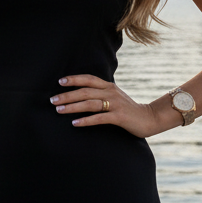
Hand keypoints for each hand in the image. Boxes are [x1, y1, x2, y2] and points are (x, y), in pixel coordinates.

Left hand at [50, 74, 172, 138]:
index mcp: (109, 86)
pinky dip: (86, 120)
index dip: (74, 79)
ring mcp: (115, 104)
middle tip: (52, 100)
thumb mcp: (114, 97)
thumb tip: (81, 94)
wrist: (149, 118)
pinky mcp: (119, 117)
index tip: (59, 81)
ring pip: (90, 103)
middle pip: (85, 91)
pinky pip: (99, 118)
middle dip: (67, 95)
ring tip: (59, 110)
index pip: (88, 79)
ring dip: (73, 107)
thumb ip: (100, 93)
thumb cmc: (128, 109)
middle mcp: (111, 93)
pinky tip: (75, 123)